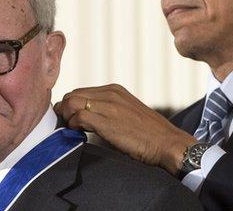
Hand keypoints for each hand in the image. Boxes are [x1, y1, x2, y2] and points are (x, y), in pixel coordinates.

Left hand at [54, 84, 196, 174]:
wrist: (167, 143)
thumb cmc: (148, 134)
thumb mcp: (127, 113)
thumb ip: (108, 110)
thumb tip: (86, 119)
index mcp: (115, 90)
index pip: (80, 91)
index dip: (71, 106)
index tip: (70, 119)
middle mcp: (110, 93)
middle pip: (72, 95)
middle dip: (65, 111)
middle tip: (68, 126)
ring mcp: (108, 105)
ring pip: (72, 102)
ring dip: (67, 118)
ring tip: (74, 130)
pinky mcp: (106, 120)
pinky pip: (78, 117)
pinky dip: (74, 126)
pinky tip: (80, 135)